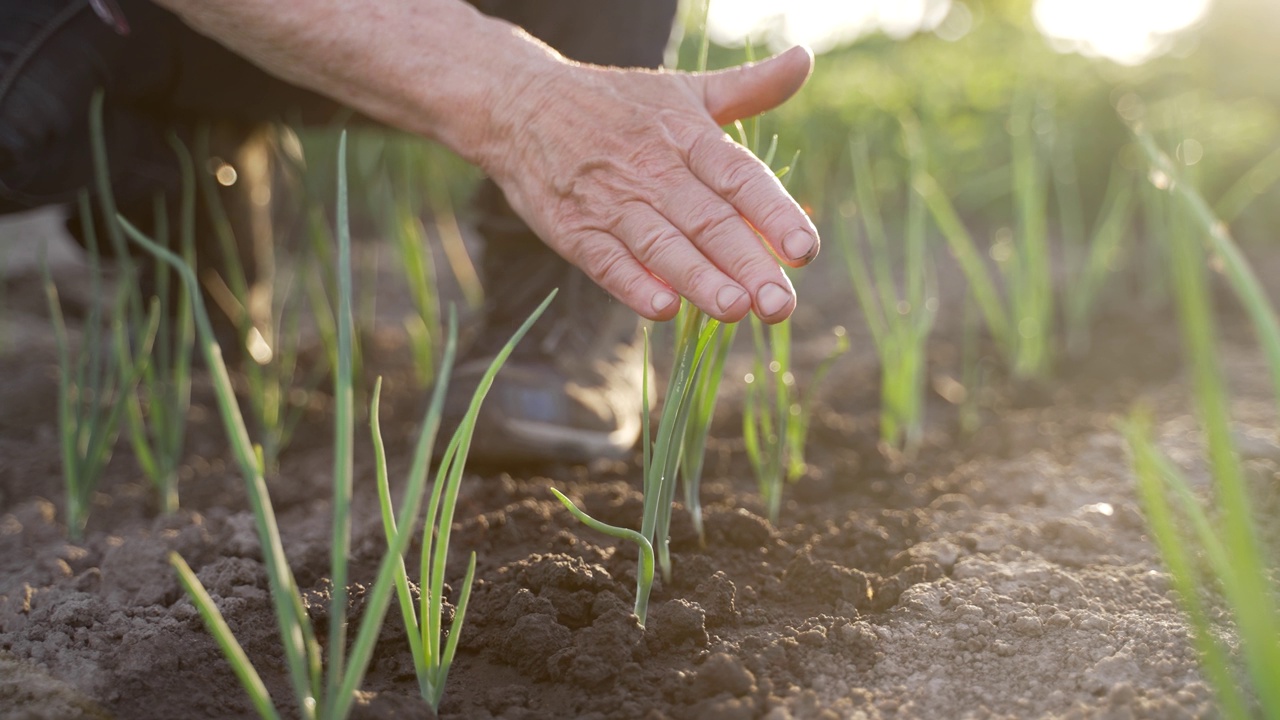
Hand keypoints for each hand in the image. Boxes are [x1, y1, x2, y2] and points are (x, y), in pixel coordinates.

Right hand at [486, 46, 818, 323]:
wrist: (520, 105)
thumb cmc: (616, 104)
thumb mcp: (683, 90)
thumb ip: (748, 87)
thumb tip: (803, 60)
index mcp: (687, 135)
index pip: (739, 177)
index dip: (774, 213)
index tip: (804, 250)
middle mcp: (653, 169)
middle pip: (708, 221)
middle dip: (747, 264)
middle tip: (780, 305)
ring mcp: (610, 203)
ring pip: (661, 246)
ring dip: (699, 280)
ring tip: (735, 310)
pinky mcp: (573, 231)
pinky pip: (607, 262)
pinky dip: (634, 285)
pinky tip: (663, 310)